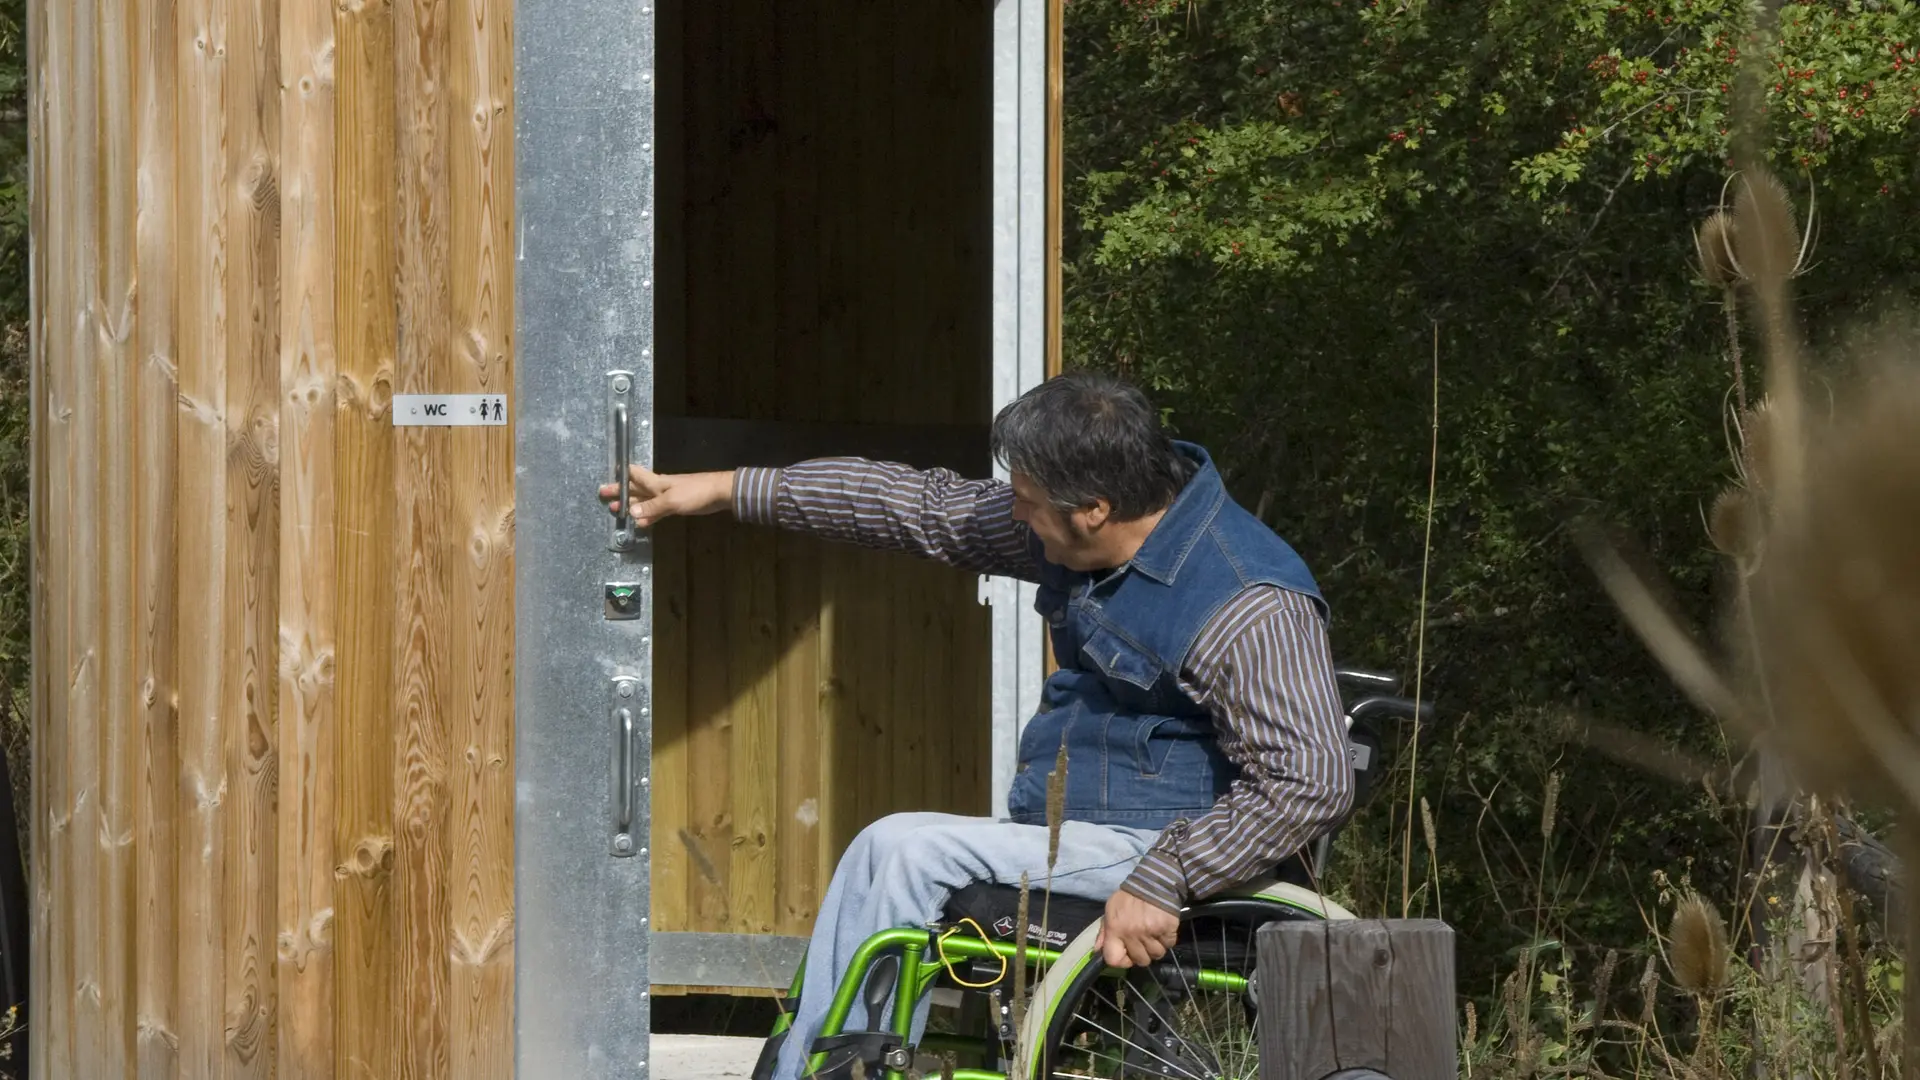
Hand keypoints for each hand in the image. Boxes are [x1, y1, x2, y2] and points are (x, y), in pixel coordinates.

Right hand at [597, 466, 734, 527]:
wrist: (720, 493)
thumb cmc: (696, 492)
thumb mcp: (672, 500)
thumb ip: (652, 507)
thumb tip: (631, 513)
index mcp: (656, 482)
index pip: (634, 474)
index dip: (621, 475)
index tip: (606, 479)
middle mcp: (658, 487)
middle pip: (635, 488)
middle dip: (620, 491)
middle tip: (603, 495)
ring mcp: (667, 497)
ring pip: (644, 500)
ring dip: (631, 505)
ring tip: (615, 509)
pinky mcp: (675, 506)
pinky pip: (656, 511)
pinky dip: (647, 516)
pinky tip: (640, 523)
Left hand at [1095, 888, 1179, 968]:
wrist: (1153, 882)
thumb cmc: (1129, 897)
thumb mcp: (1111, 910)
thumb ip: (1104, 931)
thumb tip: (1098, 950)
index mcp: (1115, 929)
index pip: (1113, 959)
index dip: (1122, 961)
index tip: (1127, 955)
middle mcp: (1132, 933)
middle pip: (1141, 961)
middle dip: (1143, 954)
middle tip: (1143, 941)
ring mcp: (1151, 932)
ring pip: (1157, 954)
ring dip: (1156, 947)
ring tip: (1154, 934)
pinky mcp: (1167, 929)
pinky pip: (1169, 944)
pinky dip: (1167, 939)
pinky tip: (1162, 928)